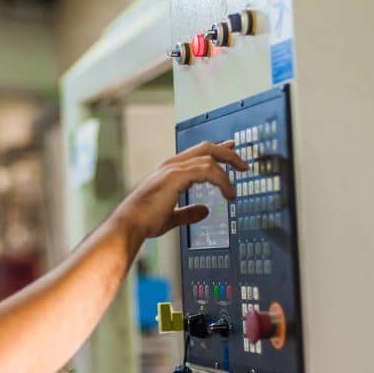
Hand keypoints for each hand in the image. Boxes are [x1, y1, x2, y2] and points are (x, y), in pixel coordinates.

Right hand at [113, 140, 247, 239]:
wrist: (130, 224)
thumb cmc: (144, 221)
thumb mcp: (171, 216)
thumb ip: (188, 213)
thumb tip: (204, 211)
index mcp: (169, 171)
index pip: (197, 153)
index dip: (217, 151)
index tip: (231, 149)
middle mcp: (171, 165)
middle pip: (206, 148)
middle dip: (227, 154)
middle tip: (243, 164)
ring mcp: (173, 168)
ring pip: (209, 157)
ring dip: (228, 169)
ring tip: (235, 189)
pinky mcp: (176, 176)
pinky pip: (207, 171)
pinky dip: (222, 181)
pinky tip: (228, 193)